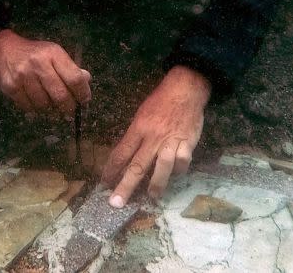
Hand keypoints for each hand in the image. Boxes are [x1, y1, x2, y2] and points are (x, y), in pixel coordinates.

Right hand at [0, 29, 91, 115]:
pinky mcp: (11, 87)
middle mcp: (39, 64)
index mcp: (53, 54)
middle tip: (69, 110)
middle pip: (61, 96)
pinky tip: (35, 102)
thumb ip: (70, 67)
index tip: (84, 100)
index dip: (83, 93)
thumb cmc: (32, 53)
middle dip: (68, 108)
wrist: (1, 48)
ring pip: (44, 105)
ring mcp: (24, 76)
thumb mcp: (53, 53)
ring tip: (50, 104)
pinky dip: (35, 109)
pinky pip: (29, 107)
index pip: (74, 78)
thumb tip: (86, 80)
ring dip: (50, 109)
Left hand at [101, 65, 209, 206]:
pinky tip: (176, 174)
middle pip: (137, 165)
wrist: (185, 89)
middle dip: (125, 186)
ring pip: (162, 167)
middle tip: (116, 203)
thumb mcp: (142, 114)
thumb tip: (126, 156)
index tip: (104, 183)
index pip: (121, 152)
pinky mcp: (188, 142)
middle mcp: (153, 137)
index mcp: (138, 128)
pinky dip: (179, 170)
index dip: (111, 169)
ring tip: (151, 197)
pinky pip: (183, 161)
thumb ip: (135, 135)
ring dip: (155, 184)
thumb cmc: (160, 101)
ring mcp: (171, 141)